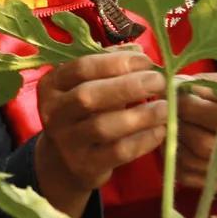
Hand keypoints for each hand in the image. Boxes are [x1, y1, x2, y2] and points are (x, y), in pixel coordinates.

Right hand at [33, 49, 169, 217]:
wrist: (65, 162)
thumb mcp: (86, 86)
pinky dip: (143, 140)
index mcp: (51, 86)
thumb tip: (137, 51)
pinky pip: (118, 152)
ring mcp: (67, 142)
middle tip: (159, 82)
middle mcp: (53, 113)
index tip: (146, 61)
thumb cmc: (83, 114)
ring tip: (165, 107)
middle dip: (129, 86)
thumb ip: (108, 67)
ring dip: (140, 115)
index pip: (82, 67)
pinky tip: (160, 130)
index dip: (116, 62)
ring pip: (104, 126)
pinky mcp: (84, 166)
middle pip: (89, 96)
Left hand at [174, 72, 216, 194]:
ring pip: (195, 163)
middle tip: (166, 109)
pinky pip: (191, 178)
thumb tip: (178, 84)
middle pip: (206, 144)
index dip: (191, 105)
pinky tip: (174, 142)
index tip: (173, 92)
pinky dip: (175, 159)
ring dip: (174, 142)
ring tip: (168, 124)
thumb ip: (214, 84)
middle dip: (179, 123)